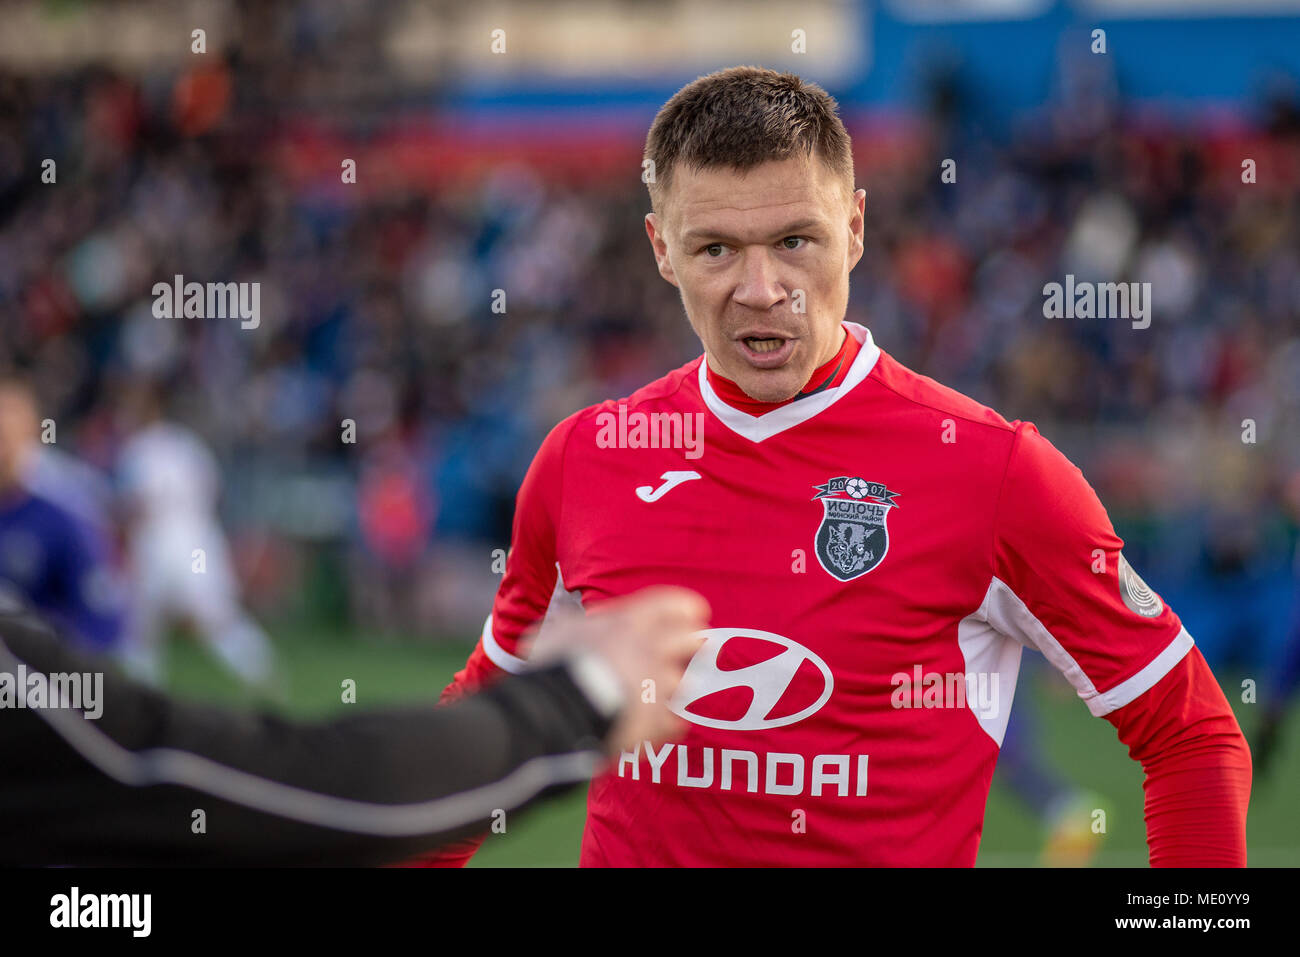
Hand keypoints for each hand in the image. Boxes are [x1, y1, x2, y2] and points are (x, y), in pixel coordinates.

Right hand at [525, 586, 708, 753]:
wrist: (559, 707)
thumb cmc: (555, 664)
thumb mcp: (559, 631)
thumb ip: (576, 626)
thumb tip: (571, 627)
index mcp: (631, 622)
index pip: (678, 605)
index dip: (686, 610)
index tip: (688, 616)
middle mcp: (653, 649)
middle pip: (694, 640)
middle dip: (692, 646)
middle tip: (684, 653)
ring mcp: (659, 685)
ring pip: (685, 683)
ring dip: (672, 689)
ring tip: (654, 695)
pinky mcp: (658, 720)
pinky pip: (675, 721)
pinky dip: (664, 724)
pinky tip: (648, 725)